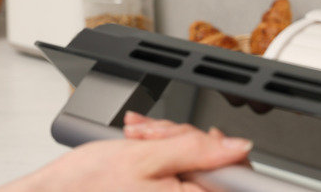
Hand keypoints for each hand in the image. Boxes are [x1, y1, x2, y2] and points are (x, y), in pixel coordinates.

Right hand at [0, 112, 251, 191]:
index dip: (224, 151)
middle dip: (183, 141)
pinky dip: (157, 162)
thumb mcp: (143, 156)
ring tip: (134, 141)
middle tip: (151, 136)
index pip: (236, 179)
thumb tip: (239, 147)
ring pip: (189, 171)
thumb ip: (196, 150)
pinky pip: (172, 181)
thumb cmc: (81, 186)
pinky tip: (136, 154)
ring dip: (165, 146)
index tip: (204, 140)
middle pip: (211, 170)